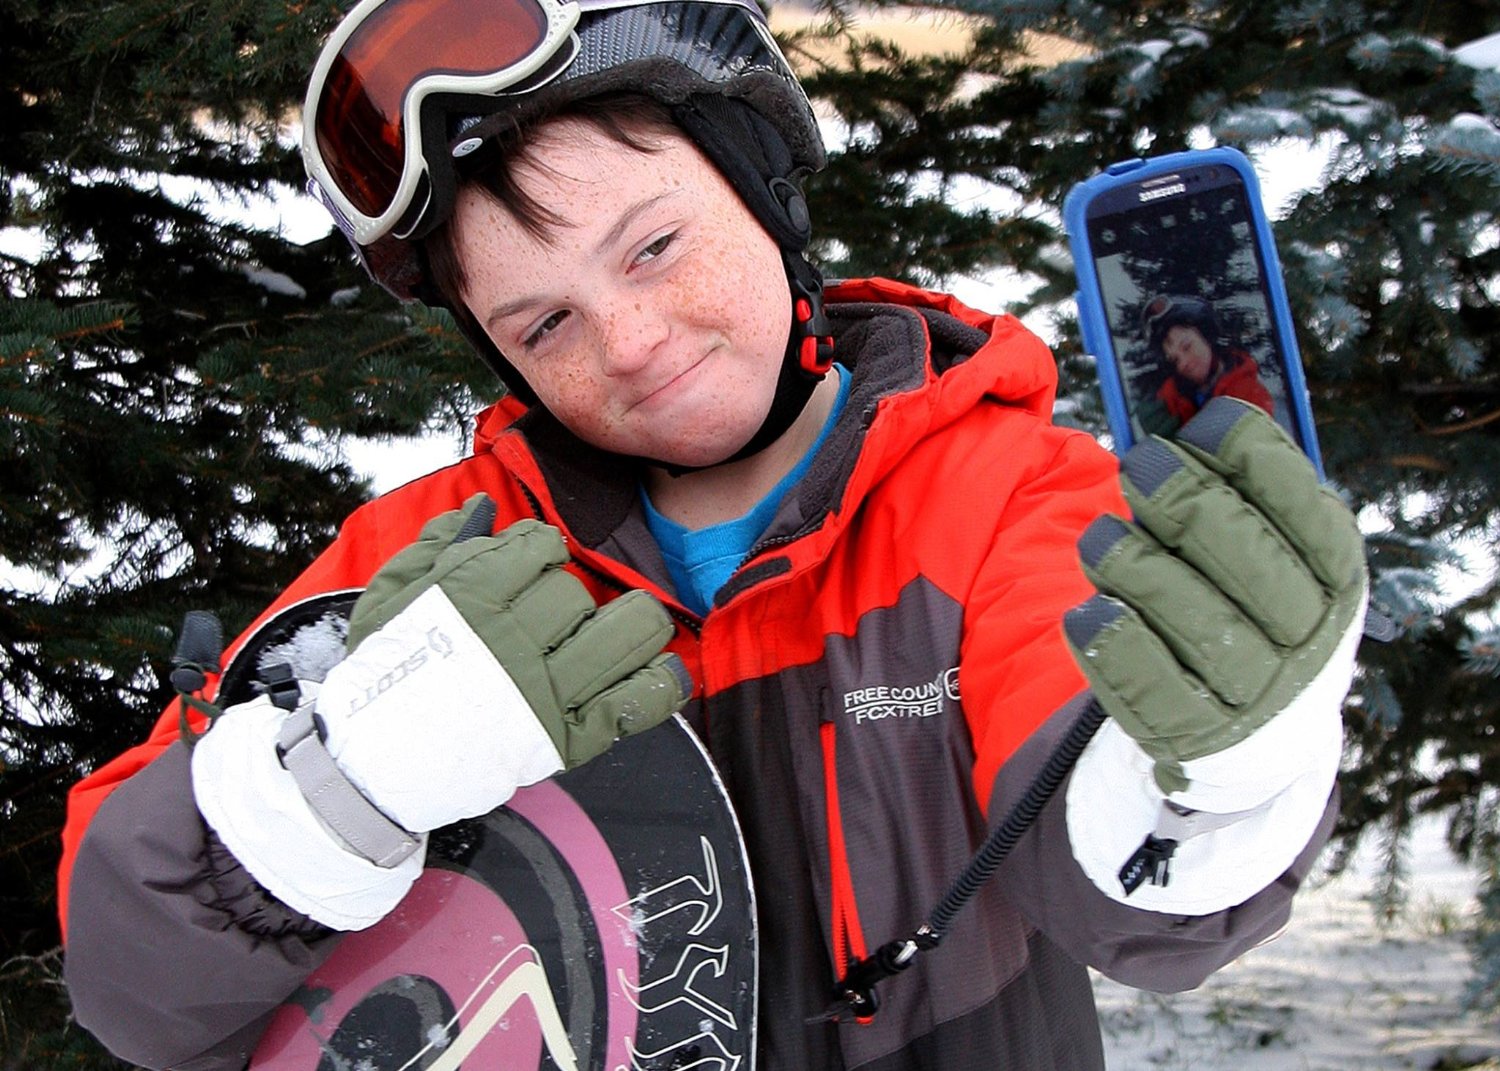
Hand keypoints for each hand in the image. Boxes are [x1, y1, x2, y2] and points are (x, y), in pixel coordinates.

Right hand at [193, 494, 689, 929]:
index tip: (536, 563)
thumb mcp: (390, 599)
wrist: (369, 767)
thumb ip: (436, 547)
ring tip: (635, 623)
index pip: (540, 547)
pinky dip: (657, 685)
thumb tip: (480, 510)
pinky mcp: (563, 740)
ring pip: (622, 636)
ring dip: (636, 624)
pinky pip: (631, 705)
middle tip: (560, 612)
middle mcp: (512, 640)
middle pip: (576, 593)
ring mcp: (542, 692)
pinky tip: (664, 669)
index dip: (542, 549)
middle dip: (571, 594)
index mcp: (469, 597)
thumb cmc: (382, 675)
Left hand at [1064, 398, 1366, 796]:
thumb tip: (1179, 427)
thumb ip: (1239, 496)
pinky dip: (1120, 648)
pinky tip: (1088, 612)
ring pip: (1202, 624)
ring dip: (1143, 571)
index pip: (1306, 513)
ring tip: (1099, 535)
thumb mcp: (1272, 552)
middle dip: (1192, 505)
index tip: (1205, 423)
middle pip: (1251, 563)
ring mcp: (1256, 693)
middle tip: (1140, 464)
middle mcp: (1307, 638)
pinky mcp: (1196, 734)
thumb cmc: (1252, 605)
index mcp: (1335, 578)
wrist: (1259, 728)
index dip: (1257, 462)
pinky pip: (1155, 690)